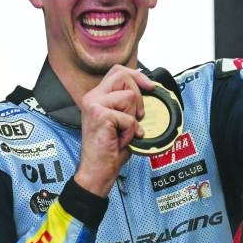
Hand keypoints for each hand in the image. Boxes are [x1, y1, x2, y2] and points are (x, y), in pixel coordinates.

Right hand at [73, 65, 153, 196]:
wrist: (97, 170)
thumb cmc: (109, 149)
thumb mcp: (120, 120)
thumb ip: (127, 104)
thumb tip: (148, 91)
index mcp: (96, 96)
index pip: (117, 71)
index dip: (137, 75)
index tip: (150, 87)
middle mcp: (92, 97)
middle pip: (123, 76)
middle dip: (138, 95)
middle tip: (136, 117)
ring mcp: (94, 105)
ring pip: (129, 96)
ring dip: (133, 118)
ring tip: (123, 132)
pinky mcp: (100, 116)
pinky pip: (129, 117)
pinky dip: (131, 131)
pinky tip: (120, 140)